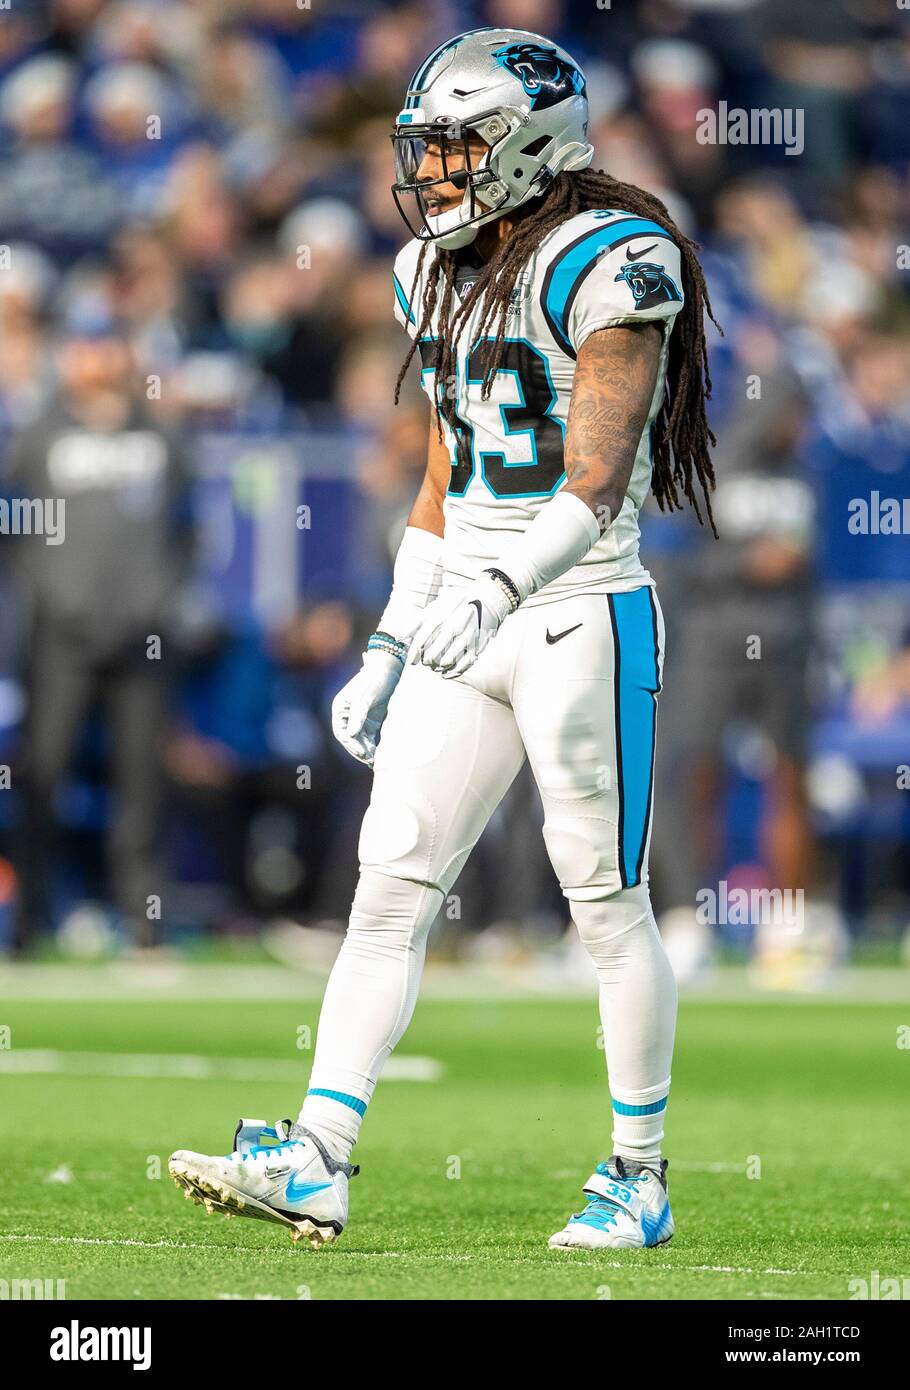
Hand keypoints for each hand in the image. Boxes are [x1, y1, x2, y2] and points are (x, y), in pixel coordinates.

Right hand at [331, 649, 402, 765]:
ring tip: (374, 761)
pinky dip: (372, 745)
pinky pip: (368, 737)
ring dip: (366, 750)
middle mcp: (347, 714)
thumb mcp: (366, 697)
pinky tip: (378, 754)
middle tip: (369, 760)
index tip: (361, 753)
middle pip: (350, 738)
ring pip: (359, 740)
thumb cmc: (376, 680)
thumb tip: (349, 734)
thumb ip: (358, 715)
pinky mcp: (370, 720)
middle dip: (358, 750)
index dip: (350, 744)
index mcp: (340, 708)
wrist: (390, 669)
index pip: (341, 731)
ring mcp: (359, 718)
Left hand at [409, 576, 512, 678]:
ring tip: (436, 666)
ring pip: (447, 661)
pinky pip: (463, 664)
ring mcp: (465, 637)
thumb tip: (398, 637)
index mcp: (439, 617)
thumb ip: (415, 622)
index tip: (412, 662)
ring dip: (439, 667)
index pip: (421, 641)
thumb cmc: (456, 602)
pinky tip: (448, 671)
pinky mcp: (477, 644)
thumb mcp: (434, 606)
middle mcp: (451, 627)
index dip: (414, 654)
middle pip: (433, 654)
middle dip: (427, 661)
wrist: (487, 597)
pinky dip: (453, 671)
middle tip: (426, 662)